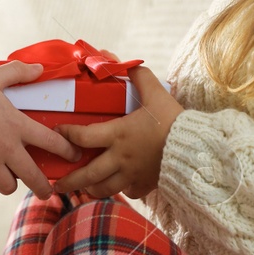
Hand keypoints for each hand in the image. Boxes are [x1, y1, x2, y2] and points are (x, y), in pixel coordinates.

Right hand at [0, 61, 79, 199]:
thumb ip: (16, 72)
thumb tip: (38, 68)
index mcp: (16, 125)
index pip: (51, 141)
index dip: (67, 150)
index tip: (74, 156)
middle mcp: (7, 148)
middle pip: (34, 177)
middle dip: (44, 188)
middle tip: (46, 192)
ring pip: (8, 186)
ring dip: (9, 183)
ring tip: (7, 179)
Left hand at [53, 67, 182, 199]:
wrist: (197, 149)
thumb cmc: (174, 121)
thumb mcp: (156, 93)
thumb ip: (139, 77)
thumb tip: (124, 62)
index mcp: (118, 135)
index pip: (82, 136)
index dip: (66, 134)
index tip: (57, 132)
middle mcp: (120, 158)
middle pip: (87, 174)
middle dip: (69, 181)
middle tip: (56, 185)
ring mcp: (132, 175)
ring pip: (104, 189)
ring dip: (90, 189)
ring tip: (82, 189)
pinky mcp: (145, 185)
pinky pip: (127, 192)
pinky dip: (119, 190)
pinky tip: (117, 185)